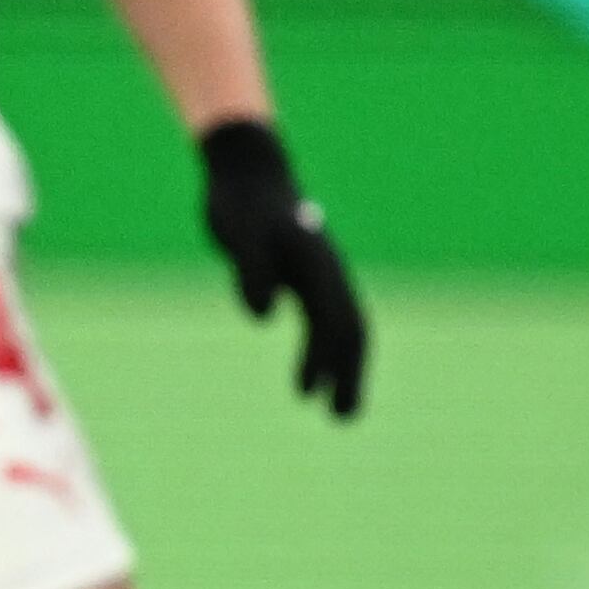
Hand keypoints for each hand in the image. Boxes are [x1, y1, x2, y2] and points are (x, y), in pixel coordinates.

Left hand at [197, 115, 366, 416]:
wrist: (246, 169)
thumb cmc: (240, 202)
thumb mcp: (238, 233)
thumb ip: (250, 270)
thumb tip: (264, 315)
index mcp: (317, 265)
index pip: (333, 320)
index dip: (325, 361)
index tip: (315, 399)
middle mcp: (326, 273)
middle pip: (349, 330)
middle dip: (349, 375)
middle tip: (343, 419)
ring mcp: (318, 275)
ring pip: (339, 328)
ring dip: (338, 368)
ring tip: (330, 409)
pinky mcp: (302, 277)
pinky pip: (323, 320)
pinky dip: (322, 351)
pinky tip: (310, 378)